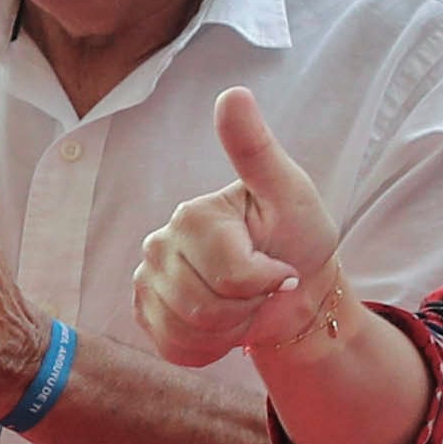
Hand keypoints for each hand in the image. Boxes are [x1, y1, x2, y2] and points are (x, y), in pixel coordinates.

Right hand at [134, 88, 344, 366]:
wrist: (294, 290)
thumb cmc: (296, 237)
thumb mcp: (291, 193)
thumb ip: (257, 150)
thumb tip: (233, 94)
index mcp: (193, 215)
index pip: (231, 273)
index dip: (268, 280)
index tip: (283, 267)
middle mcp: (159, 244)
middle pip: (206, 306)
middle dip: (249, 306)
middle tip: (263, 286)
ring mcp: (147, 281)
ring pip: (190, 331)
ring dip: (232, 327)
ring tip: (245, 302)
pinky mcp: (146, 315)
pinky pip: (175, 349)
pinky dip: (210, 347)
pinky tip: (225, 322)